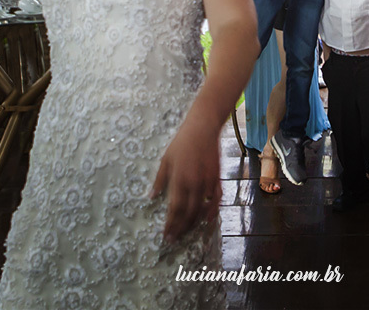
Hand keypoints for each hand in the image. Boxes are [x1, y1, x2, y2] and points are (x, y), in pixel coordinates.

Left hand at [151, 115, 221, 242]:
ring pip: (201, 210)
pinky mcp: (217, 179)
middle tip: (174, 240)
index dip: (170, 224)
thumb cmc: (181, 143)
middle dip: (180, 228)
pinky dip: (212, 212)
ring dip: (193, 223)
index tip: (165, 236)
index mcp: (179, 180)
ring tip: (186, 233)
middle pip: (187, 213)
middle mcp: (194, 184)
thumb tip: (151, 197)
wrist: (203, 129)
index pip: (174, 209)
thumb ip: (159, 180)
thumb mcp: (165, 160)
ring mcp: (207, 183)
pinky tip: (207, 220)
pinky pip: (216, 200)